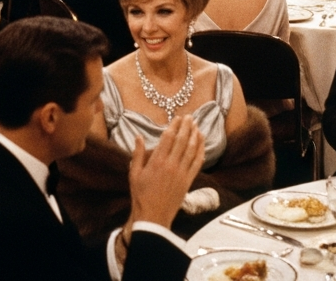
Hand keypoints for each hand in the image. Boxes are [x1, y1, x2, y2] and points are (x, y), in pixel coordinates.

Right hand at [125, 114, 203, 233]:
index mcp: (157, 161)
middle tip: (190, 117)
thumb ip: (137, 153)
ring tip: (197, 126)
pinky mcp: (188, 182)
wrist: (153, 217)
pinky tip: (202, 144)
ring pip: (192, 150)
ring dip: (195, 136)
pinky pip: (197, 163)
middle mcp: (171, 165)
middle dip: (187, 127)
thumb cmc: (141, 195)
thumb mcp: (134, 173)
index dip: (175, 126)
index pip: (169, 138)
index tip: (178, 117)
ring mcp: (181, 173)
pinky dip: (201, 152)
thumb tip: (138, 136)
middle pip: (182, 141)